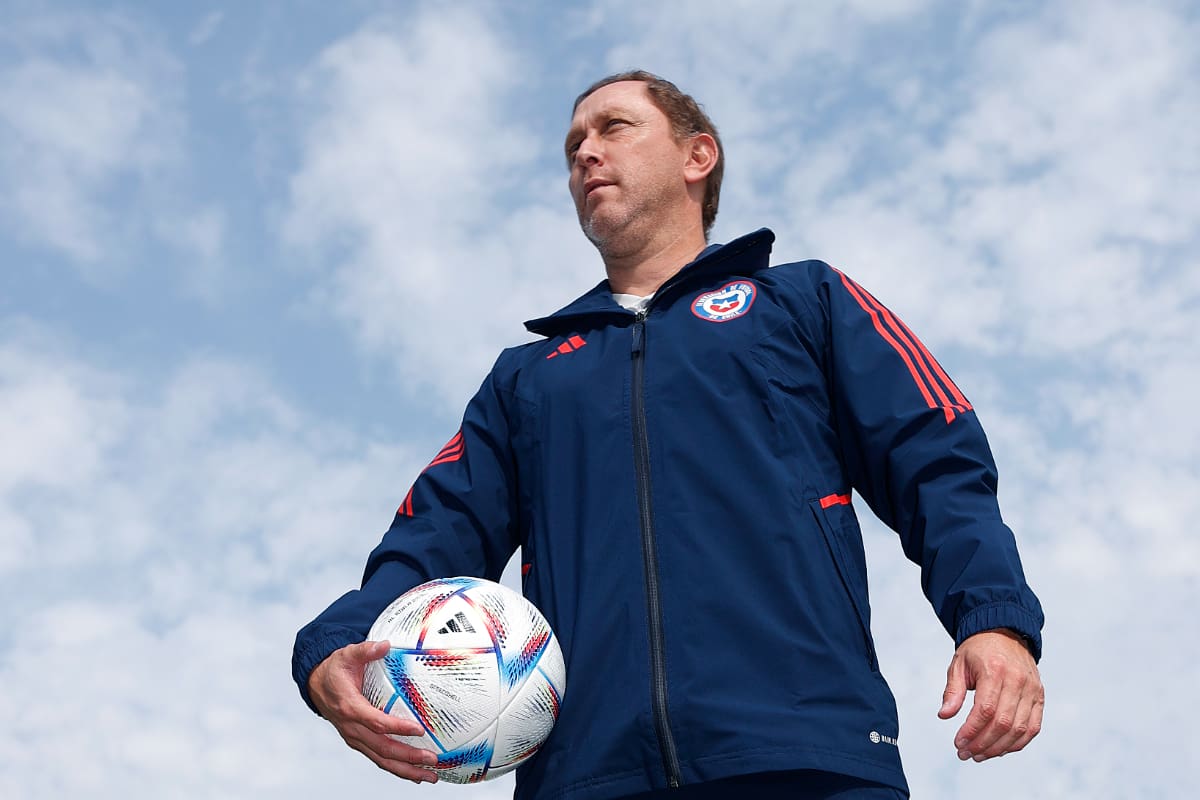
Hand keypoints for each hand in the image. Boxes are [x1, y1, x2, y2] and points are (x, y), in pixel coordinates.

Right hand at [308, 640, 439, 783]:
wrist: (317, 684)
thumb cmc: (335, 669)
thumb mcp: (348, 654)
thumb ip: (366, 650)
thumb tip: (384, 645)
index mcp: (350, 706)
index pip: (376, 721)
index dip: (397, 727)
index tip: (418, 729)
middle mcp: (351, 727)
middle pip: (382, 747)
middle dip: (408, 756)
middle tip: (432, 759)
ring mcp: (354, 737)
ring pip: (380, 759)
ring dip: (405, 770)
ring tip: (429, 776)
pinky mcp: (358, 741)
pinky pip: (378, 758)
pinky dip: (396, 768)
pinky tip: (415, 773)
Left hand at [938, 629, 1043, 761]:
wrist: (1004, 633)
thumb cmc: (978, 651)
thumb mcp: (958, 664)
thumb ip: (952, 691)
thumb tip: (944, 715)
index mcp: (995, 670)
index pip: (985, 710)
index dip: (972, 731)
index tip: (958, 743)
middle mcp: (1018, 680)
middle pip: (1003, 723)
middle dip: (983, 744)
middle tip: (965, 753)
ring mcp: (1032, 690)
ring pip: (1020, 730)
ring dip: (999, 748)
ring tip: (979, 755)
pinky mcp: (1039, 696)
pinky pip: (1033, 727)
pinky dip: (1018, 743)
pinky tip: (1000, 749)